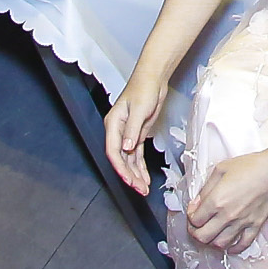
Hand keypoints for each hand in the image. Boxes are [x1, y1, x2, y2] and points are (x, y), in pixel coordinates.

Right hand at [100, 74, 166, 195]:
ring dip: (135, 174)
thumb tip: (127, 148)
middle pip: (121, 159)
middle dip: (129, 175)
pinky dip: (140, 167)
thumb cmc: (144, 89)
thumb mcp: (139, 109)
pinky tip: (144, 178)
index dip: (120, 168)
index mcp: (113, 124)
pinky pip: (137, 155)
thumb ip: (133, 130)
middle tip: (139, 189)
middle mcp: (118, 132)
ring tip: (142, 189)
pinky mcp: (137, 134)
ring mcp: (127, 134)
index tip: (129, 179)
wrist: (153, 79)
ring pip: (129, 160)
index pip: (113, 151)